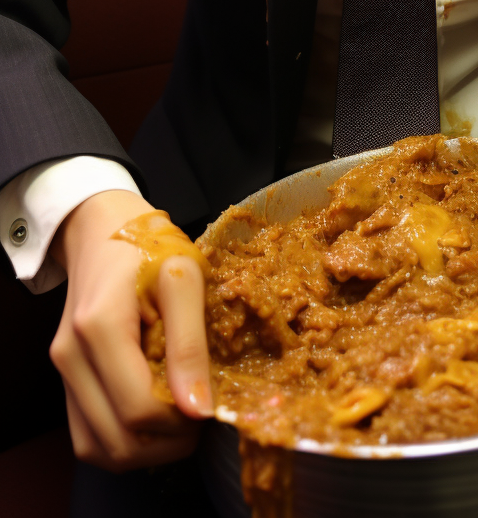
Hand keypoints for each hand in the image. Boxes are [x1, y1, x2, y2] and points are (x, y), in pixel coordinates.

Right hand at [49, 189, 211, 470]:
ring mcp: (64, 372)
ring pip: (99, 449)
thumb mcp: (185, 278)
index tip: (211, 403)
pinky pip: (90, 436)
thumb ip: (190, 343)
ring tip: (179, 419)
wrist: (106, 229)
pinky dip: (123, 441)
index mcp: (99, 327)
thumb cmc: (150, 247)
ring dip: (145, 450)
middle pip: (118, 441)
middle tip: (199, 415)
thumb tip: (198, 409)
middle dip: (167, 443)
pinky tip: (153, 417)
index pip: (138, 409)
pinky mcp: (68, 380)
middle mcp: (71, 357)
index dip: (181, 421)